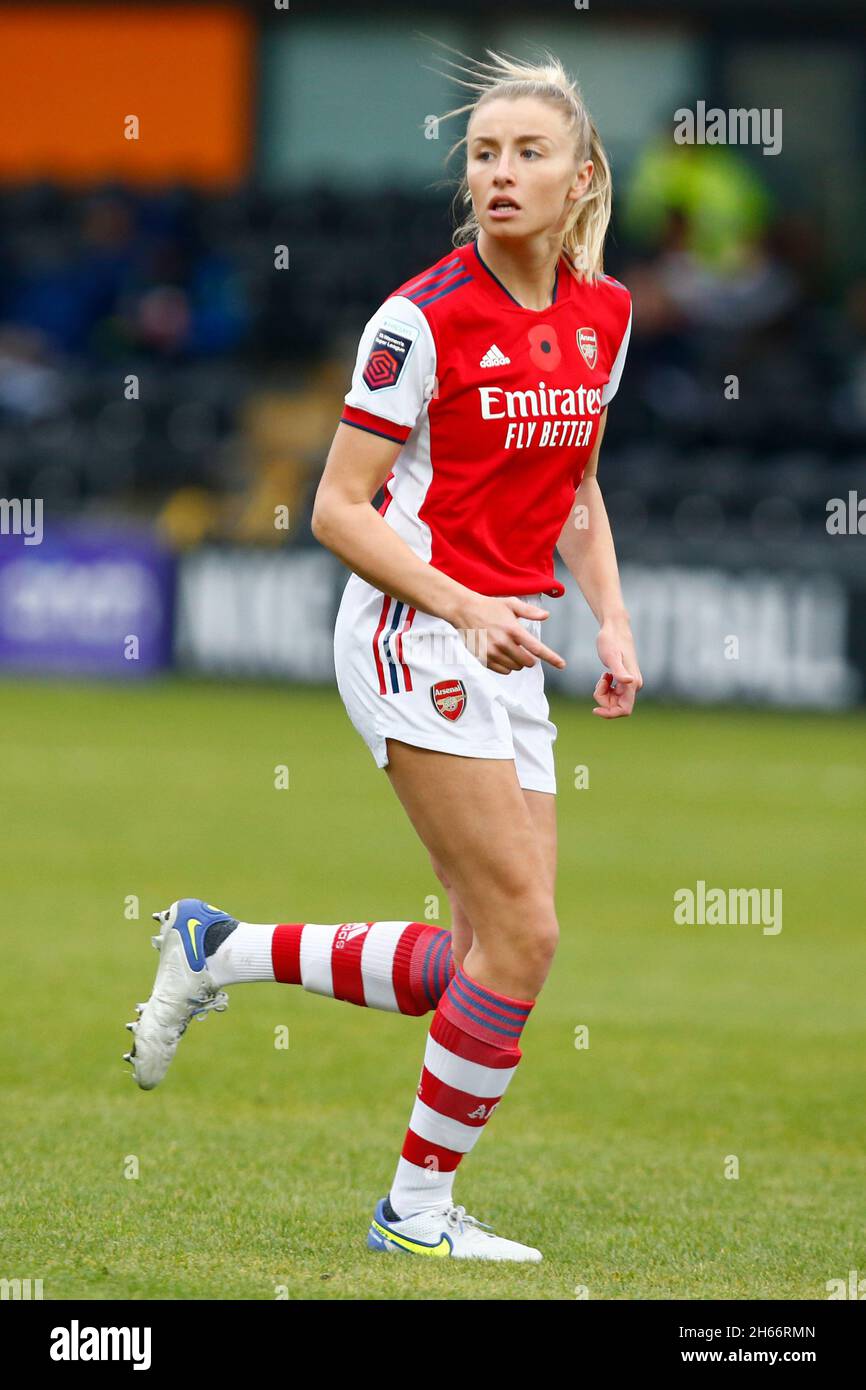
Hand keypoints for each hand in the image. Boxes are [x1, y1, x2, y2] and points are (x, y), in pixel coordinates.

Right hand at [450, 593, 565, 675]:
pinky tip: (502, 655)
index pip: (536, 648)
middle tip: (523, 649)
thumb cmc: (490, 606)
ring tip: (510, 649)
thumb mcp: (511, 604)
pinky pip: (503, 671)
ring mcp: (492, 652)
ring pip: (515, 668)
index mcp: (513, 629)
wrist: (464, 610)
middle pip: (527, 662)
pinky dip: (507, 666)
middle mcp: (503, 643)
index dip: (551, 657)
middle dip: (529, 659)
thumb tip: (546, 616)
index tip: (562, 664)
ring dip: (518, 662)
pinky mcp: (484, 658)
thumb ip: (529, 611)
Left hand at [593, 621, 642, 716]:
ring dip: (604, 692)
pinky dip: (605, 688)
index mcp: (633, 684)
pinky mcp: (625, 681)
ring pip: (614, 700)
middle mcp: (634, 686)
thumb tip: (629, 682)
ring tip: (602, 676)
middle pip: (616, 707)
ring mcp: (630, 684)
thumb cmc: (611, 641)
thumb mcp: (611, 657)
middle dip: (604, 698)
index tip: (594, 710)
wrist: (615, 629)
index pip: (624, 710)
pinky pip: (614, 694)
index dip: (609, 714)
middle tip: (600, 680)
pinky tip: (606, 675)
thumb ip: (619, 671)